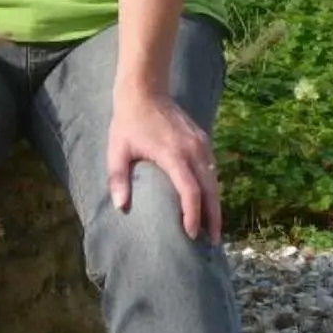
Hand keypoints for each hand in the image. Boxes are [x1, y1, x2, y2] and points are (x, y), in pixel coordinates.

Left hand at [107, 85, 221, 242]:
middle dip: (213, 217)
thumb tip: (121, 207)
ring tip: (213, 228)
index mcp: (173, 153)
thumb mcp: (117, 149)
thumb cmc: (128, 123)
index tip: (191, 233)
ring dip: (216, 204)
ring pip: (215, 179)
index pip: (190, 190)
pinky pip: (212, 168)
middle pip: (210, 189)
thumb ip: (118, 177)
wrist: (145, 91)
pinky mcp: (203, 139)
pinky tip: (209, 202)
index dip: (193, 213)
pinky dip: (213, 188)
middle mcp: (193, 149)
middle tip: (213, 241)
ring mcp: (201, 143)